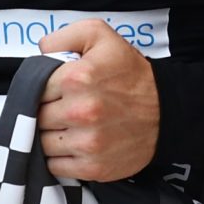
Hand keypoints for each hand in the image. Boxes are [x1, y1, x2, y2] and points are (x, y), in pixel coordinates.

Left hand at [36, 20, 158, 181]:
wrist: (168, 111)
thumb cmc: (132, 75)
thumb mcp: (100, 36)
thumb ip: (64, 36)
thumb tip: (41, 51)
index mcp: (77, 78)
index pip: (35, 88)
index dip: (45, 90)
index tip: (57, 91)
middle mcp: (81, 111)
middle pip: (37, 116)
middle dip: (47, 112)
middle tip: (66, 108)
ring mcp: (87, 143)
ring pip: (43, 143)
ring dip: (52, 137)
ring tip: (70, 127)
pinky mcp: (94, 167)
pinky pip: (56, 167)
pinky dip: (60, 159)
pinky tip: (74, 145)